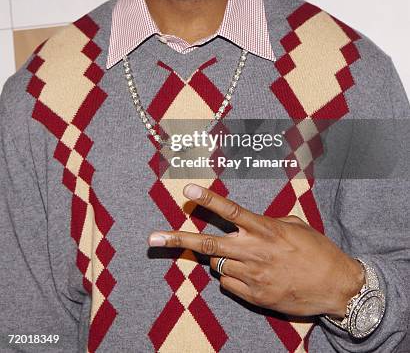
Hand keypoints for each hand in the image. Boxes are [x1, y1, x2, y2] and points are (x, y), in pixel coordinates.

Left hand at [148, 183, 363, 316]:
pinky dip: (233, 276)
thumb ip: (268, 222)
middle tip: (152, 238)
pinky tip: (251, 274)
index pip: (231, 212)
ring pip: (218, 265)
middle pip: (208, 245)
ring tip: (243, 255)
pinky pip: (229, 283)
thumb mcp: (295, 225)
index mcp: (266, 229)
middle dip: (177, 240)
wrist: (336, 286)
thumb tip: (251, 225)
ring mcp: (253, 276)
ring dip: (221, 258)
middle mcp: (254, 252)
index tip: (187, 191)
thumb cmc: (317, 251)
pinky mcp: (255, 296)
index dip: (208, 200)